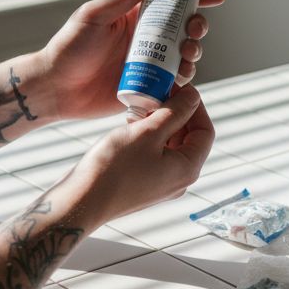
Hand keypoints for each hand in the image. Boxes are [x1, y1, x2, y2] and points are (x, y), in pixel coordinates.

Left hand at [39, 0, 225, 120]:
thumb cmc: (69, 48)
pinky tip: (180, 78)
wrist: (56, 89)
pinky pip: (174, 84)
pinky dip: (183, 80)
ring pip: (184, 56)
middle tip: (194, 29)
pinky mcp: (147, 88)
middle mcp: (146, 39)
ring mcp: (148, 64)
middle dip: (198, 26)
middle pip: (184, 29)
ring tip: (186, 55)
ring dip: (193, 53)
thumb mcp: (94, 16)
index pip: (171, 0)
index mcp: (135, 16)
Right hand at [59, 86, 214, 223]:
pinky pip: (155, 154)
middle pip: (189, 138)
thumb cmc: (114, 169)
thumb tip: (193, 97)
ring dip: (160, 123)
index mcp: (187, 168)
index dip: (195, 106)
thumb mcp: (148, 132)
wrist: (82, 200)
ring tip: (141, 106)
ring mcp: (161, 183)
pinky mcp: (144, 183)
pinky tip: (131, 124)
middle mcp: (179, 179)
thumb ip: (175, 112)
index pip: (205, 131)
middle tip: (158, 92)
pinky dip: (148, 136)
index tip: (179, 88)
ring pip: (170, 145)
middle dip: (176, 112)